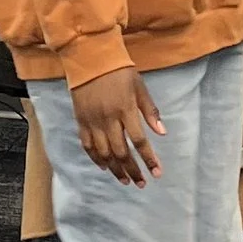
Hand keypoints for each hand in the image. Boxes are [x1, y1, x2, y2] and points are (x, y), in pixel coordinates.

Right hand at [70, 65, 162, 184]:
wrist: (90, 58)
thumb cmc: (119, 71)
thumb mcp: (139, 87)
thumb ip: (150, 111)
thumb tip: (162, 133)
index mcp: (125, 110)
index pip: (139, 141)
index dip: (148, 159)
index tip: (157, 173)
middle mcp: (108, 119)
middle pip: (121, 152)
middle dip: (132, 170)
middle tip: (141, 182)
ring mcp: (92, 121)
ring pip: (103, 153)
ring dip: (115, 169)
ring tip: (125, 180)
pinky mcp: (80, 120)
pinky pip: (87, 145)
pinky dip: (96, 158)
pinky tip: (105, 166)